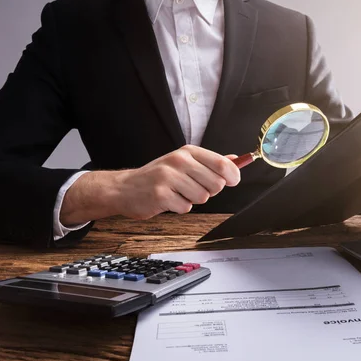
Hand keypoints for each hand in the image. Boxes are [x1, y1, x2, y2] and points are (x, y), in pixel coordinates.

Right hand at [60, 145, 239, 224]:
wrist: (125, 188)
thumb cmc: (157, 177)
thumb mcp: (184, 163)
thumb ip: (209, 162)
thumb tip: (235, 160)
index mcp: (187, 152)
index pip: (221, 163)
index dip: (233, 175)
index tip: (233, 181)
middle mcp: (178, 161)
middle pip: (216, 183)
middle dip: (209, 191)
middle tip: (192, 188)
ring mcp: (169, 177)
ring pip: (202, 197)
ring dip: (192, 200)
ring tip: (177, 193)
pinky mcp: (161, 195)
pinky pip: (186, 207)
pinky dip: (179, 208)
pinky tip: (168, 200)